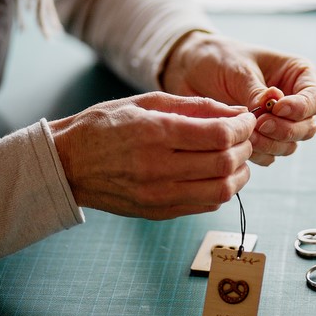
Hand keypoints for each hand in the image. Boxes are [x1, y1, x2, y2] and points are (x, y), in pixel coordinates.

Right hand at [49, 92, 255, 219]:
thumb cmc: (106, 126)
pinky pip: (205, 206)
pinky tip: (215, 175)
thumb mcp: (147, 103)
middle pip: (225, 164)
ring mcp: (158, 195)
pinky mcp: (158, 212)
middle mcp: (158, 168)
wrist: (69, 163)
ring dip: (239, 174)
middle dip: (245, 148)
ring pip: (221, 191)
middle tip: (243, 138)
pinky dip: (221, 190)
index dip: (243, 127)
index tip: (247, 120)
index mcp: (155, 133)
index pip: (219, 135)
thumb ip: (196, 107)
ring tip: (235, 159)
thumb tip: (236, 112)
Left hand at [161, 31, 315, 165]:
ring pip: (290, 145)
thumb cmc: (218, 59)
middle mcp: (293, 101)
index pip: (315, 99)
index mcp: (297, 75)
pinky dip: (258, 154)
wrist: (191, 71)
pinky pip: (270, 156)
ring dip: (271, 144)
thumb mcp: (238, 70)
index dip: (301, 108)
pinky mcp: (261, 139)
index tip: (277, 108)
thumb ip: (256, 91)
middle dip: (286, 130)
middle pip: (307, 127)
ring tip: (247, 134)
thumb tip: (274, 106)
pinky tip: (241, 143)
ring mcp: (278, 123)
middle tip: (260, 124)